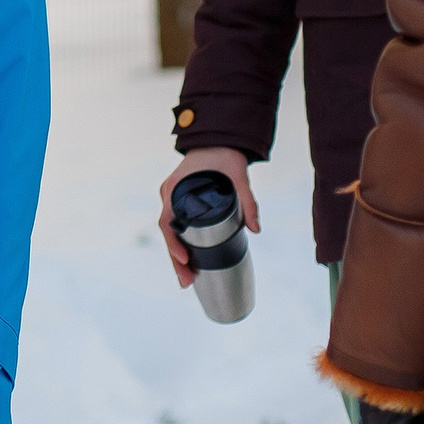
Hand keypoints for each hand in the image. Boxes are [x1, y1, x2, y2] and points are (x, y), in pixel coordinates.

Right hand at [157, 147, 257, 287]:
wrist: (218, 140)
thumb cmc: (224, 156)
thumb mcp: (239, 176)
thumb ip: (248, 201)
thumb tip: (256, 229)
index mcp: (176, 188)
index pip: (167, 220)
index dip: (173, 242)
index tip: (184, 259)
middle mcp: (170, 196)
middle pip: (168, 233)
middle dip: (176, 260)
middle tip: (187, 282)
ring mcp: (173, 200)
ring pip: (171, 233)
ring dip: (177, 256)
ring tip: (188, 279)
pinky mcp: (181, 203)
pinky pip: (177, 227)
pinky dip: (180, 245)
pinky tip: (189, 262)